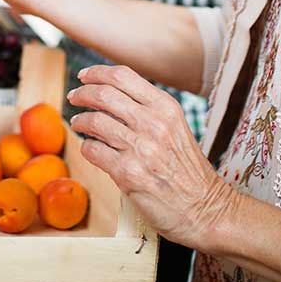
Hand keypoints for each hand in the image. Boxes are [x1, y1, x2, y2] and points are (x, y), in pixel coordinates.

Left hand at [68, 66, 233, 249]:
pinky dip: (87, 148)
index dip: (97, 73)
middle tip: (74, 97)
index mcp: (166, 108)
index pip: (123, 76)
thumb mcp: (176, 128)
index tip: (85, 76)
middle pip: (104, 94)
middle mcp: (153, 123)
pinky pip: (93, 151)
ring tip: (78, 123)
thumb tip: (112, 95)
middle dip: (82, 93)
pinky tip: (90, 149)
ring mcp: (140, 148)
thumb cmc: (189, 170)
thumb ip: (149, 110)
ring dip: (80, 121)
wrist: (206, 209)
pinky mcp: (127, 174)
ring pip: (94, 121)